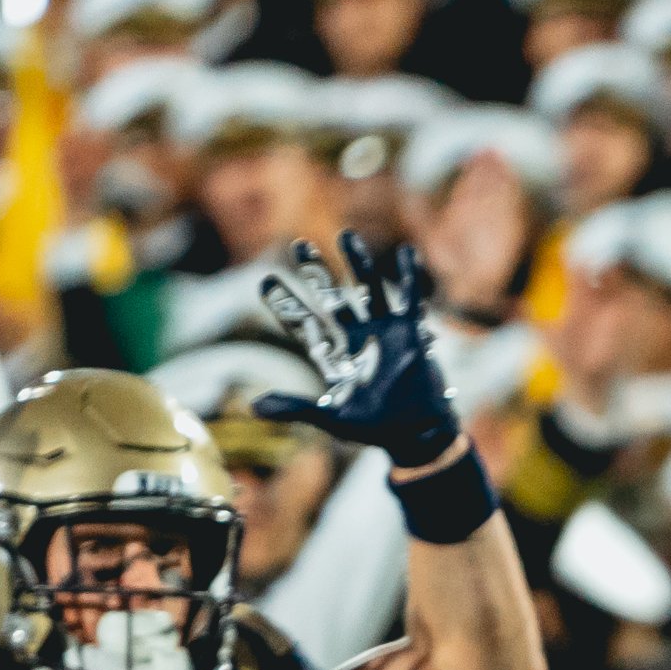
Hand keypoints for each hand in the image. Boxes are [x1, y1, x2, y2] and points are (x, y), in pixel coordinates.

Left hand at [255, 233, 463, 466]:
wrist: (417, 433)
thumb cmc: (376, 429)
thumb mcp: (331, 418)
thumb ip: (295, 408)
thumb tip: (253, 406)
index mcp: (336, 357)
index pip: (304, 324)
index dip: (285, 304)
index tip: (264, 281)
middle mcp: (358, 338)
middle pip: (333, 298)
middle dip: (317, 273)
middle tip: (299, 245)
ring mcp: (384, 333)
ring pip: (368, 290)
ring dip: (358, 264)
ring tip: (346, 235)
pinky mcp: (410, 333)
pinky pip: (410, 298)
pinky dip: (408, 277)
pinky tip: (404, 252)